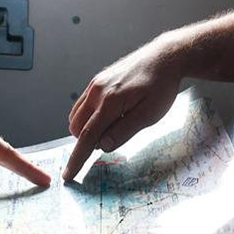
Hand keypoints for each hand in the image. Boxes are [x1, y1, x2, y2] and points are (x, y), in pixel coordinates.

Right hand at [62, 39, 181, 180]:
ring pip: (77, 116)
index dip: (77, 158)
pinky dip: (88, 116)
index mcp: (109, 102)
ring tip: (115, 125)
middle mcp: (97, 91)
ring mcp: (95, 84)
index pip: (87, 137)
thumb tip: (103, 146)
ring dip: (87, 128)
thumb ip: (124, 131)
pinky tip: (109, 114)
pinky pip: (82, 104)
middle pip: (77, 128)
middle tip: (115, 139)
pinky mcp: (98, 80)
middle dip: (87, 141)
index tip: (68, 175)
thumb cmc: (161, 86)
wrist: (164, 57)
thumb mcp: (149, 114)